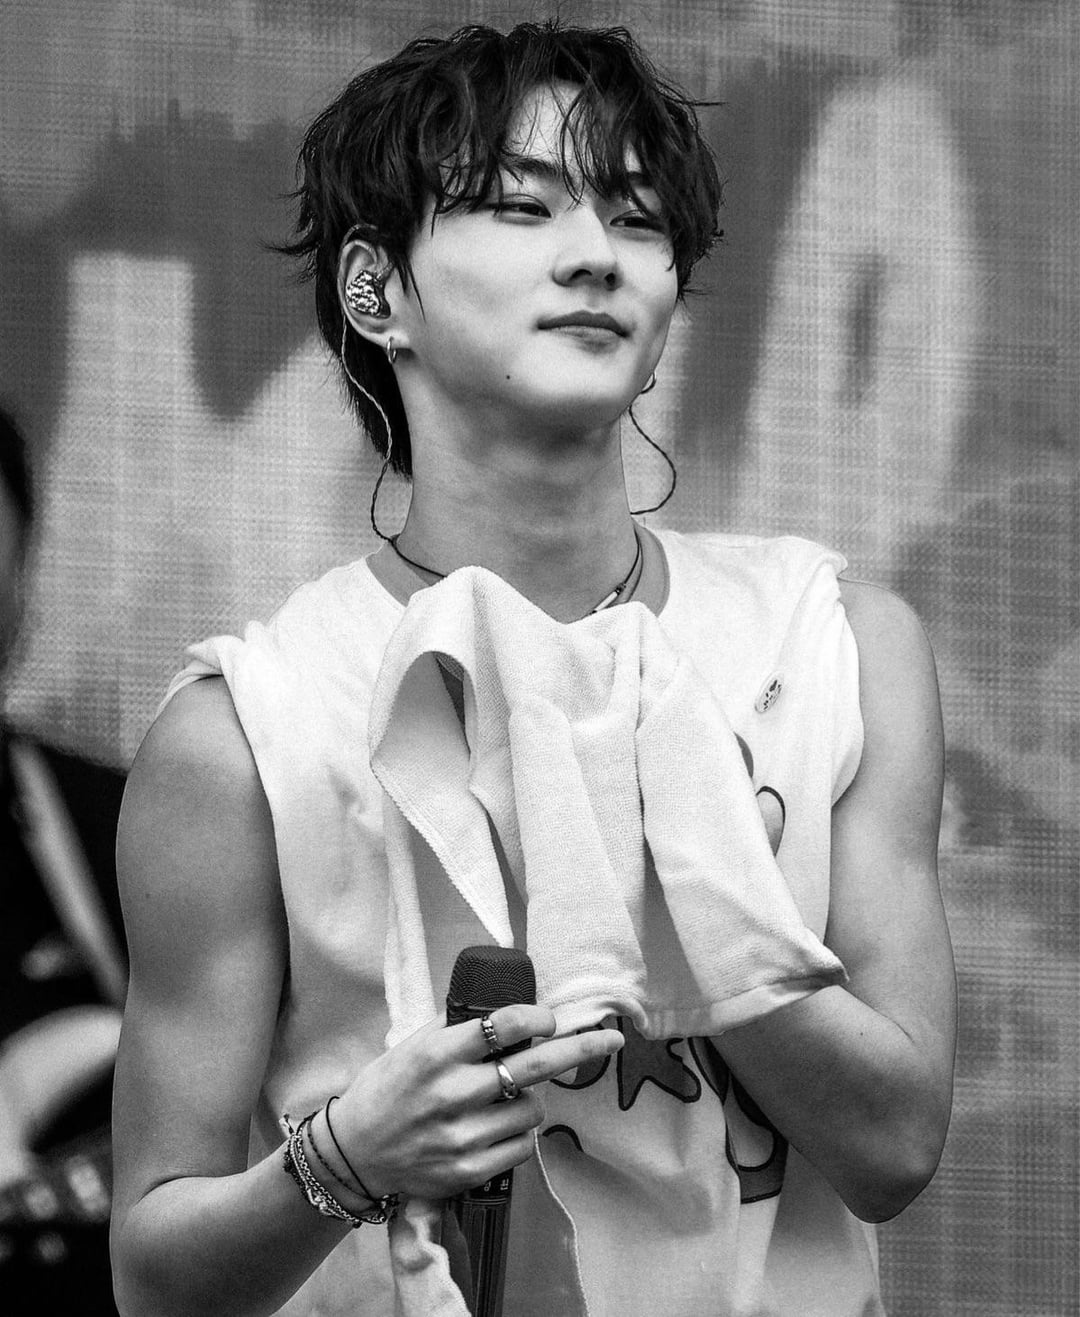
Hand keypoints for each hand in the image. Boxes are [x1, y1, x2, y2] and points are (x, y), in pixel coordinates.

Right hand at [326, 1006, 621, 1200]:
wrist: (355, 1152)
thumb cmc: (389, 1088)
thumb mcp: (415, 1045)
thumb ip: (459, 1029)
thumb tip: (513, 1009)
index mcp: (437, 1054)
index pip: (503, 1025)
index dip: (538, 1018)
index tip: (549, 1018)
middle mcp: (451, 1093)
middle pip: (534, 1067)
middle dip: (579, 1048)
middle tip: (610, 1039)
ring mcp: (461, 1136)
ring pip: (533, 1110)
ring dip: (533, 1098)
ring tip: (509, 1096)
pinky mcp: (468, 1170)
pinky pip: (522, 1147)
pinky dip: (521, 1133)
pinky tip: (501, 1126)